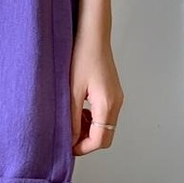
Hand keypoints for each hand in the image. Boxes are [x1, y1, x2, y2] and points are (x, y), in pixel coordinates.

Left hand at [70, 32, 123, 155]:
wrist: (93, 34)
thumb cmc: (82, 56)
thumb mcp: (72, 90)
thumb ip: (72, 118)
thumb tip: (70, 139)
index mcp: (107, 104)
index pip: (99, 140)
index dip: (82, 148)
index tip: (67, 147)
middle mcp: (116, 103)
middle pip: (105, 136)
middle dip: (87, 141)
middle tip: (68, 136)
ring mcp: (116, 97)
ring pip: (105, 126)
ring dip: (89, 130)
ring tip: (72, 120)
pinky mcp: (113, 92)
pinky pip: (105, 114)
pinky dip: (93, 119)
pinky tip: (80, 110)